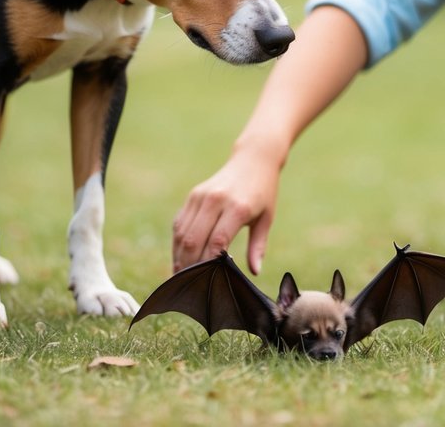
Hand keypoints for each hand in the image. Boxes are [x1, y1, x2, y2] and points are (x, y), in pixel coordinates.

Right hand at [172, 149, 280, 274]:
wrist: (253, 159)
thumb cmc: (263, 192)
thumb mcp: (266, 218)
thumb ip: (258, 246)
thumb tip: (254, 272)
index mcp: (237, 207)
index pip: (217, 241)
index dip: (210, 263)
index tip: (208, 281)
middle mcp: (216, 200)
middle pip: (195, 239)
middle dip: (190, 265)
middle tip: (190, 286)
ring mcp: (201, 197)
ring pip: (183, 233)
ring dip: (179, 256)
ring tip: (181, 277)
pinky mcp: (193, 195)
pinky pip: (180, 223)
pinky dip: (177, 243)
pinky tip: (179, 258)